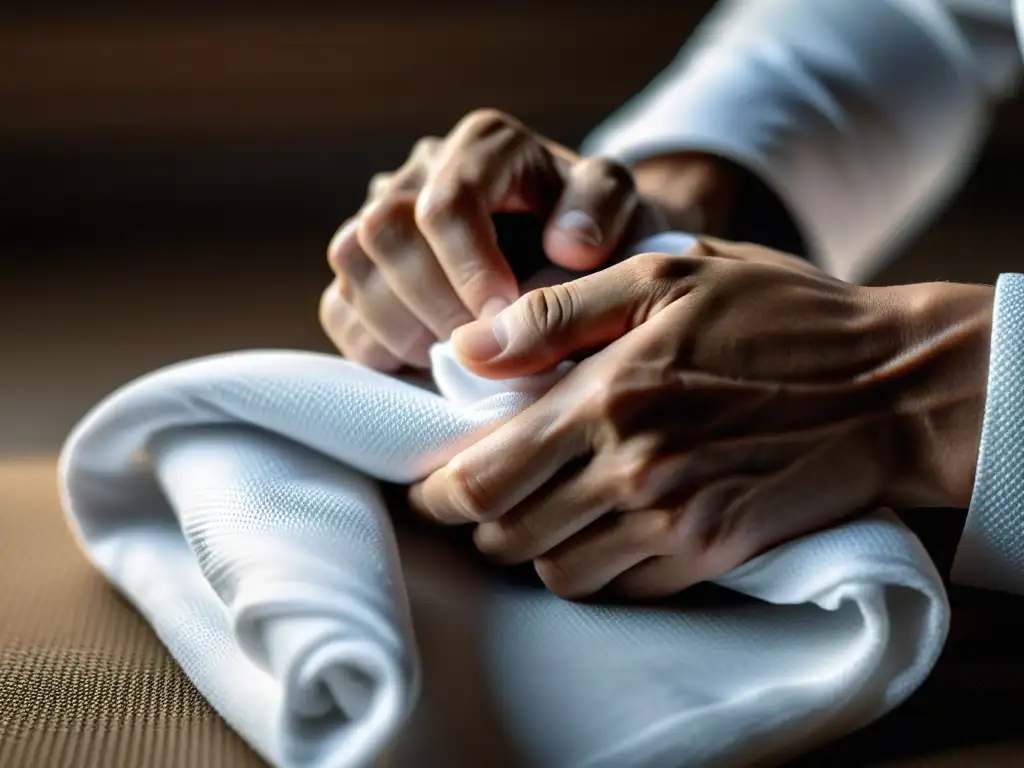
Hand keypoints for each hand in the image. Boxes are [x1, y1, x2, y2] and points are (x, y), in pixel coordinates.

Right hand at [319, 108, 735, 370]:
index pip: (446, 201)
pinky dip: (375, 344)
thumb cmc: (601, 240)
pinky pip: (337, 307)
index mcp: (487, 146)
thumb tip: (565, 245)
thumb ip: (604, 210)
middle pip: (384, 229)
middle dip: (432, 300)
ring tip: (460, 355)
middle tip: (483, 346)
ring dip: (401, 324)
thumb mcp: (624, 214)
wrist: (579, 264)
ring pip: (351, 262)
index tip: (507, 317)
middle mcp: (423, 169)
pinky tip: (428, 359)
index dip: (469, 268)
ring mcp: (382, 215)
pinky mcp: (362, 269)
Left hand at [410, 239, 992, 599]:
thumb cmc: (775, 316)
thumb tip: (466, 347)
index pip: (480, 477)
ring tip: (545, 509)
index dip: (438, 490)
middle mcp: (632, 470)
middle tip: (485, 493)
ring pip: (555, 572)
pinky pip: (618, 589)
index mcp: (606, 397)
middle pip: (505, 534)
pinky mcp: (712, 554)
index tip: (436, 482)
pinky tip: (604, 528)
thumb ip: (557, 313)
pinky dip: (594, 568)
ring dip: (534, 547)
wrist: (888, 385)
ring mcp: (674, 521)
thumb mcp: (665, 278)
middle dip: (479, 521)